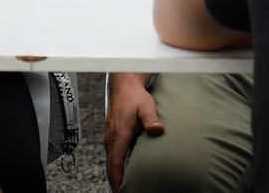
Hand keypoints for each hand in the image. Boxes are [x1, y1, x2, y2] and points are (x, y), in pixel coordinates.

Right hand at [105, 77, 163, 191]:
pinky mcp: (112, 136)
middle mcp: (111, 138)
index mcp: (119, 135)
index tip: (121, 190)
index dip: (117, 179)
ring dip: (114, 175)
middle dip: (115, 182)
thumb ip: (151, 119)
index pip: (115, 162)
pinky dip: (114, 167)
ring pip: (110, 162)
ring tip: (122, 187)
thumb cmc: (134, 96)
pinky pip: (112, 156)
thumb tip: (158, 130)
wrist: (124, 86)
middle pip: (110, 167)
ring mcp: (110, 138)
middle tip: (123, 192)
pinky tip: (121, 172)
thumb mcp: (146, 106)